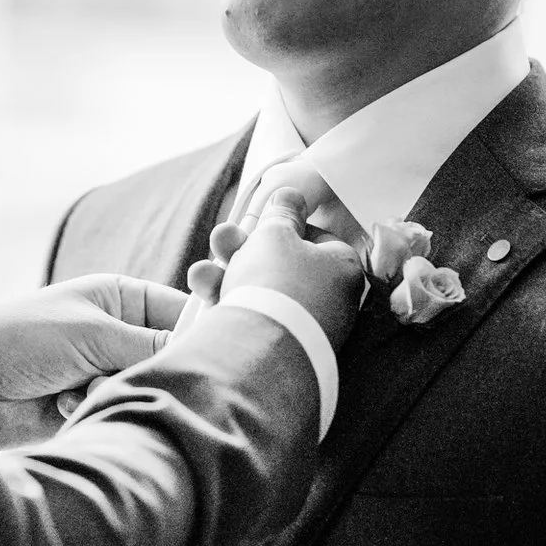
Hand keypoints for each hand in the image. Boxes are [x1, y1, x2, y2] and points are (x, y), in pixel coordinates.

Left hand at [0, 274, 189, 401]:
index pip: (185, 312)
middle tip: (123, 372)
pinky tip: (64, 405)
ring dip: (114, 392)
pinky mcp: (93, 406)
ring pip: (145, 390)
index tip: (212, 351)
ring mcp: (108, 371)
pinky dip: (94, 410)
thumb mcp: (93, 333)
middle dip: (149, 370)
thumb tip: (203, 353)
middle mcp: (123, 335)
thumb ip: (151, 344)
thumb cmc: (27, 338)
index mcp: (125, 301)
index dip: (202, 331)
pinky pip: (119, 412)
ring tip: (81, 388)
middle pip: (171, 358)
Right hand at [211, 186, 362, 346]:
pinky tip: (206, 299)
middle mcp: (332, 300)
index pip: (317, 238)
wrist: (259, 349)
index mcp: (343, 267)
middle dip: (243, 251)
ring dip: (228, 277)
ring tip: (201, 275)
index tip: (258, 226)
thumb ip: (282, 211)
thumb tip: (290, 194)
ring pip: (264, 293)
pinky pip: (257, 320)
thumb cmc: (275, 280)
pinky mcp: (283, 351)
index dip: (283, 228)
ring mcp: (309, 329)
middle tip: (220, 241)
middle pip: (284, 265)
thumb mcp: (275, 233)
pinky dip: (232, 307)